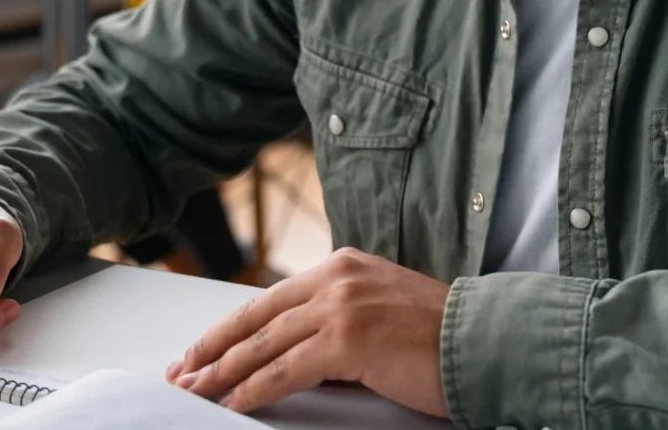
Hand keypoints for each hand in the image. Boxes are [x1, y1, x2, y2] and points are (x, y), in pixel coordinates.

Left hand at [165, 247, 449, 416]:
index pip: (272, 299)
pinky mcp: (348, 340)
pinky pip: (285, 371)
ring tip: (196, 391)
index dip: (232, 326)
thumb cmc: (441, 334)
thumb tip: (295, 347)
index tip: (203, 347)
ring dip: (223, 372)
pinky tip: (233, 403)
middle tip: (182, 370)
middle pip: (257, 318)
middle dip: (213, 348)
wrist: (485, 338)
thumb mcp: (380, 307)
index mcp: (343, 265)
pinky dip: (253, 390)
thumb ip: (340, 314)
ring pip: (264, 344)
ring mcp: (341, 306)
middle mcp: (337, 278)